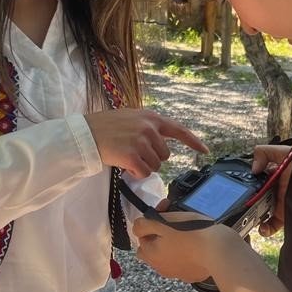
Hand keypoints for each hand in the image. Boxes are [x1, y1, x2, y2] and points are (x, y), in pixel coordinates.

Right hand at [85, 109, 207, 178]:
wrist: (86, 134)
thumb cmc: (106, 127)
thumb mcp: (131, 118)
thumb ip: (148, 126)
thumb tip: (163, 140)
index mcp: (151, 118)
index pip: (179, 130)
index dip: (193, 141)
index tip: (205, 150)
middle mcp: (149, 128)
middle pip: (165, 155)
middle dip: (152, 158)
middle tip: (134, 153)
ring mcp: (141, 142)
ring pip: (155, 166)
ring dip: (143, 167)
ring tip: (127, 157)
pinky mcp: (132, 156)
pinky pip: (144, 173)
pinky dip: (135, 173)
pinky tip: (124, 166)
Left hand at [133, 212, 244, 283]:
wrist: (219, 251)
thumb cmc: (190, 233)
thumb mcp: (163, 222)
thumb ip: (144, 224)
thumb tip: (137, 227)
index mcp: (151, 254)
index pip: (141, 237)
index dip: (151, 221)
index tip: (166, 210)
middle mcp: (160, 268)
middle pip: (152, 249)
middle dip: (158, 236)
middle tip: (172, 223)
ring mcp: (177, 274)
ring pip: (167, 256)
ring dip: (172, 245)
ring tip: (186, 232)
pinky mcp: (192, 275)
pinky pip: (184, 262)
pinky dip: (186, 254)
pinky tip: (196, 245)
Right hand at [251, 144, 291, 235]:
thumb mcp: (284, 153)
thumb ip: (264, 153)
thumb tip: (253, 169)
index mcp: (273, 175)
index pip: (255, 180)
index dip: (248, 184)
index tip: (241, 189)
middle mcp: (274, 190)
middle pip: (256, 197)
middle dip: (248, 202)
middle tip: (244, 205)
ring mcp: (279, 204)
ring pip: (260, 212)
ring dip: (253, 216)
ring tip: (251, 218)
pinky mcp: (284, 217)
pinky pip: (271, 225)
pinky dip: (265, 229)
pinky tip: (263, 227)